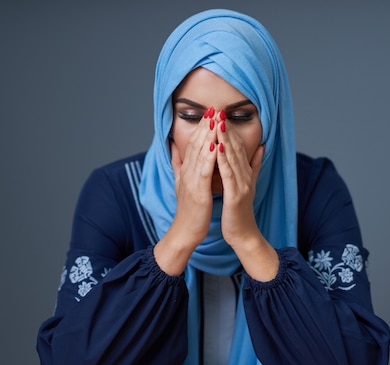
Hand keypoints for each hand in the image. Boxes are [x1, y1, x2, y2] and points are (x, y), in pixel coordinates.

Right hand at [154, 115, 216, 274]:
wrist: (185, 232)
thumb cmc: (188, 210)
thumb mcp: (181, 183)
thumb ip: (178, 164)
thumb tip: (173, 147)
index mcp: (185, 170)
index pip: (193, 143)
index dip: (201, 127)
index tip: (209, 112)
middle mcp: (186, 172)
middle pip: (196, 144)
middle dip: (205, 125)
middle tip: (214, 108)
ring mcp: (191, 180)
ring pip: (200, 153)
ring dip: (208, 135)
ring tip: (215, 120)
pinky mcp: (198, 191)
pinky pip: (204, 170)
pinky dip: (210, 156)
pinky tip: (217, 145)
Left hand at [216, 118, 278, 280]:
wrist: (243, 234)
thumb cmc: (240, 212)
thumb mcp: (247, 185)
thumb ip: (253, 166)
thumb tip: (261, 146)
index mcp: (245, 173)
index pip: (236, 147)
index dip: (228, 130)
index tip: (220, 114)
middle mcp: (246, 176)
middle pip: (235, 148)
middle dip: (226, 129)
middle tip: (218, 111)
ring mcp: (242, 184)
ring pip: (232, 157)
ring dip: (224, 139)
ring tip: (216, 122)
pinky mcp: (236, 194)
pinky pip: (228, 173)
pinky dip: (222, 158)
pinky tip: (217, 146)